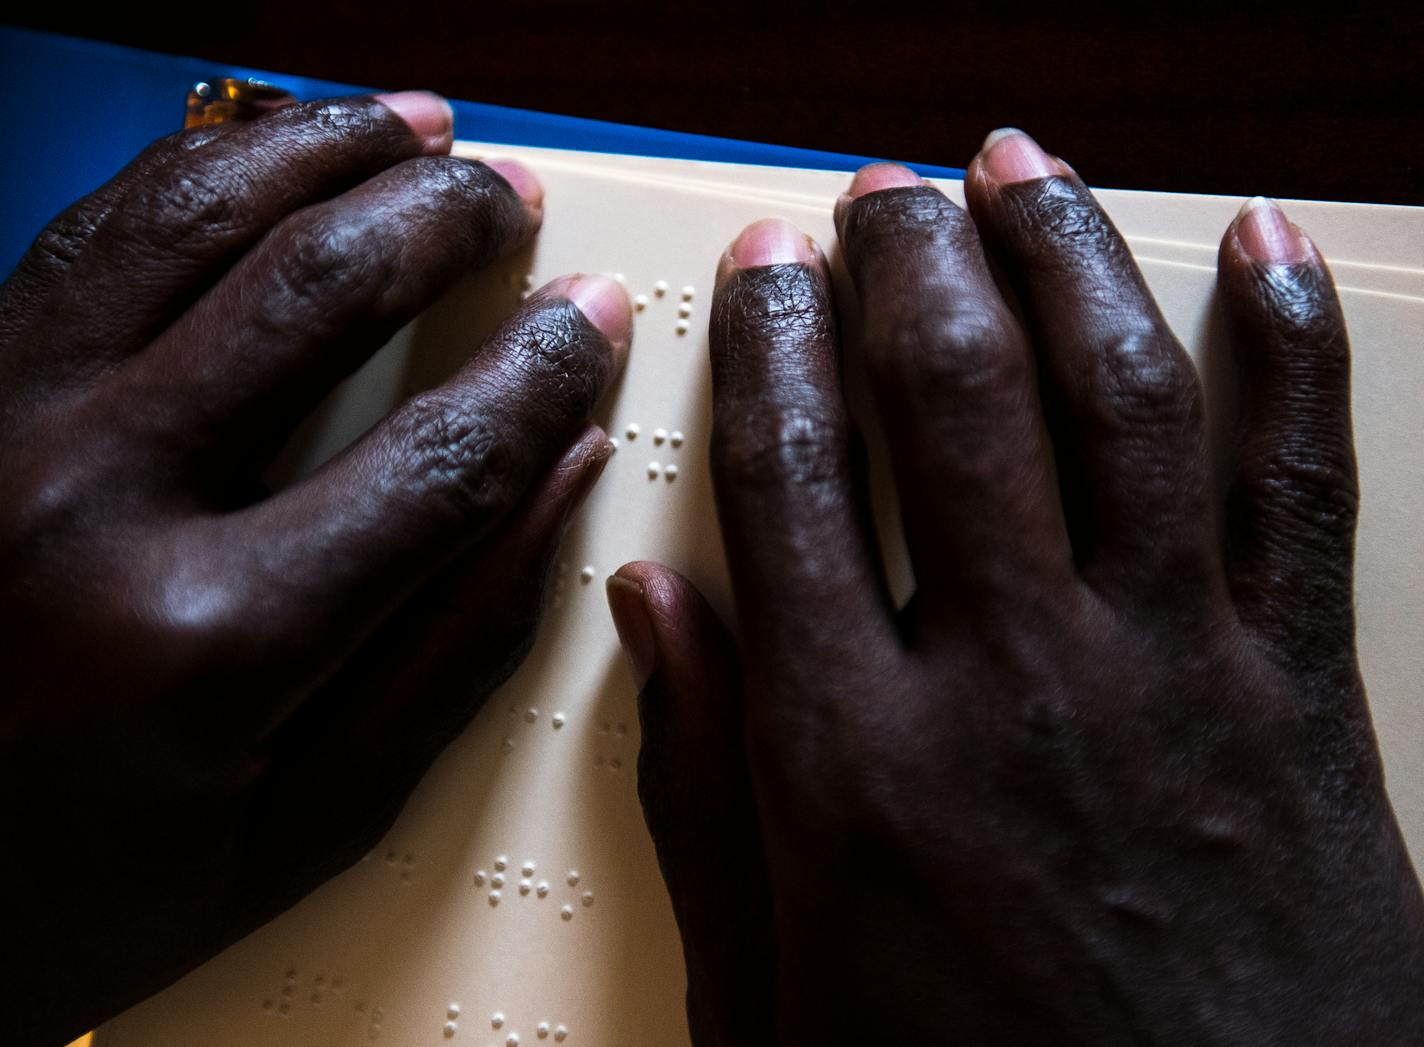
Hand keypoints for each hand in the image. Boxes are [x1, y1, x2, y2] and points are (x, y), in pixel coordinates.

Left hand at [0, 93, 628, 1044]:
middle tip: (510, 198)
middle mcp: (86, 498)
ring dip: (320, 150)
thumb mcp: (300, 823)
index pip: (438, 457)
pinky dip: (189, 175)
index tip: (590, 324)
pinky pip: (79, 236)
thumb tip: (555, 480)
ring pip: (186, 218)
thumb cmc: (71, 889)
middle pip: (317, 293)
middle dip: (443, 223)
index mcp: (204, 638)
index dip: (539, 375)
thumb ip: (451, 648)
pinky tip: (260, 160)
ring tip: (410, 126)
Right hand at [611, 130, 1423, 1043]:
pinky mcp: (1296, 695)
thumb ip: (705, 784)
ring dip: (1062, 255)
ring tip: (1020, 169)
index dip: (770, 341)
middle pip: (951, 394)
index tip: (763, 267)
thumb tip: (655, 608)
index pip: (790, 473)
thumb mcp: (771, 984)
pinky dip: (1282, 346)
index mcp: (858, 760)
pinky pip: (1296, 480)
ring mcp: (1170, 674)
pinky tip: (1255, 249)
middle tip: (879, 192)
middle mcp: (1014, 683)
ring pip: (1118, 395)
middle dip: (904, 259)